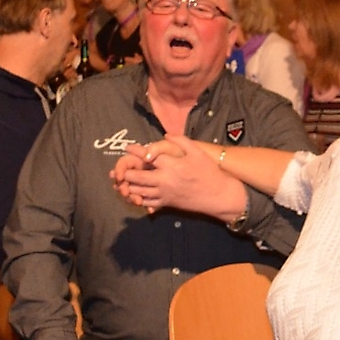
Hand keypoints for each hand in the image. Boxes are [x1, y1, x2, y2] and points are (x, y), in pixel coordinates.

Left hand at [111, 134, 244, 219]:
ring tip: (122, 181)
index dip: (134, 151)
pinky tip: (134, 195)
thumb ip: (181, 141)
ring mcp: (164, 193)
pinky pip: (147, 202)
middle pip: (136, 176)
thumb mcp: (197, 152)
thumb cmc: (209, 172)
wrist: (219, 195)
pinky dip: (138, 199)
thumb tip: (166, 136)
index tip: (128, 148)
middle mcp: (164, 179)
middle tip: (120, 167)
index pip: (146, 155)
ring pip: (138, 191)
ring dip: (128, 186)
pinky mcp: (167, 203)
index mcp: (170, 165)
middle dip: (125, 171)